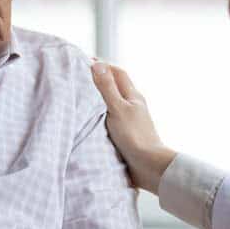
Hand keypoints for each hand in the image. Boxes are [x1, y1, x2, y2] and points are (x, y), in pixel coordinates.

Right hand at [91, 61, 176, 194]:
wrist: (149, 167)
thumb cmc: (134, 136)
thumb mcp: (117, 108)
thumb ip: (107, 88)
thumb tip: (97, 64)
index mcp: (133, 96)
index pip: (117, 73)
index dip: (102, 65)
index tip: (84, 62)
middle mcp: (133, 105)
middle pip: (116, 86)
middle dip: (100, 79)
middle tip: (80, 77)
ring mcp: (131, 120)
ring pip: (113, 103)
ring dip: (99, 98)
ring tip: (82, 97)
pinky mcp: (127, 134)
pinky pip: (111, 118)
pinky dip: (100, 114)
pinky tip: (91, 120)